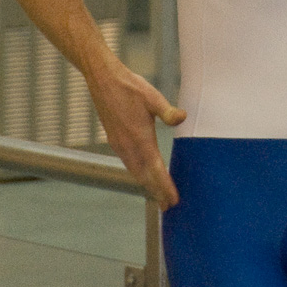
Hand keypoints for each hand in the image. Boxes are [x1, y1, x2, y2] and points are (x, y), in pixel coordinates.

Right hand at [86, 62, 186, 209]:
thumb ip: (168, 111)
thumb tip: (183, 118)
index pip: (155, 169)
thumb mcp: (153, 97)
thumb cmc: (130, 87)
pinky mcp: (115, 139)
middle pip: (144, 176)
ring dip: (147, 184)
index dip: (164, 186)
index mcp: (140, 138)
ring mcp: (119, 144)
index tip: (172, 200)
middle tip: (168, 206)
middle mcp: (128, 146)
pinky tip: (143, 173)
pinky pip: (128, 163)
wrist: (103, 80)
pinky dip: (138, 173)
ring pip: (134, 171)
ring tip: (158, 195)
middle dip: (156, 192)